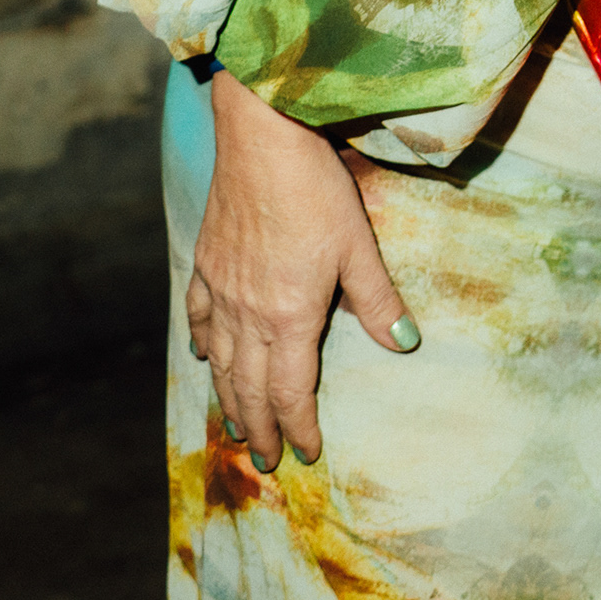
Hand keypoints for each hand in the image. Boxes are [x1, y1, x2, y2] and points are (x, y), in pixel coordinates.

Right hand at [184, 70, 415, 470]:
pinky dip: (202, 346)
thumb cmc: (316, 189)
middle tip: (267, 460)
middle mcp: (246, 314)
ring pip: (220, 363)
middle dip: (261, 428)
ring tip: (239, 426)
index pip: (291, 391)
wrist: (261, 139)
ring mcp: (219, 291)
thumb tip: (403, 344)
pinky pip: (197, 319)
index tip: (308, 453)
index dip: (300, 426)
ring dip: (230, 399)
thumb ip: (377, 300)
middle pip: (249, 388)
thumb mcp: (359, 245)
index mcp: (287, 317)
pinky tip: (204, 357)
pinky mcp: (204, 265)